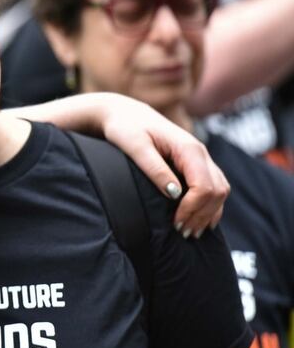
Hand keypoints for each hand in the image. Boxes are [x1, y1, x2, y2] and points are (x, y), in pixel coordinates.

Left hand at [99, 96, 228, 235]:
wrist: (126, 114)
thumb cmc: (125, 129)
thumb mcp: (134, 147)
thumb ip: (154, 169)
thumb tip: (174, 193)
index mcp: (188, 148)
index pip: (204, 185)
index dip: (193, 208)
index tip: (175, 223)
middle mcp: (200, 153)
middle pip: (217, 191)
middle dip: (202, 215)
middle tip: (181, 233)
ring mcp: (201, 158)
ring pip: (221, 190)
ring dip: (209, 213)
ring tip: (190, 232)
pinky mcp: (197, 164)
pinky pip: (215, 187)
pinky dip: (211, 206)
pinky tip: (200, 220)